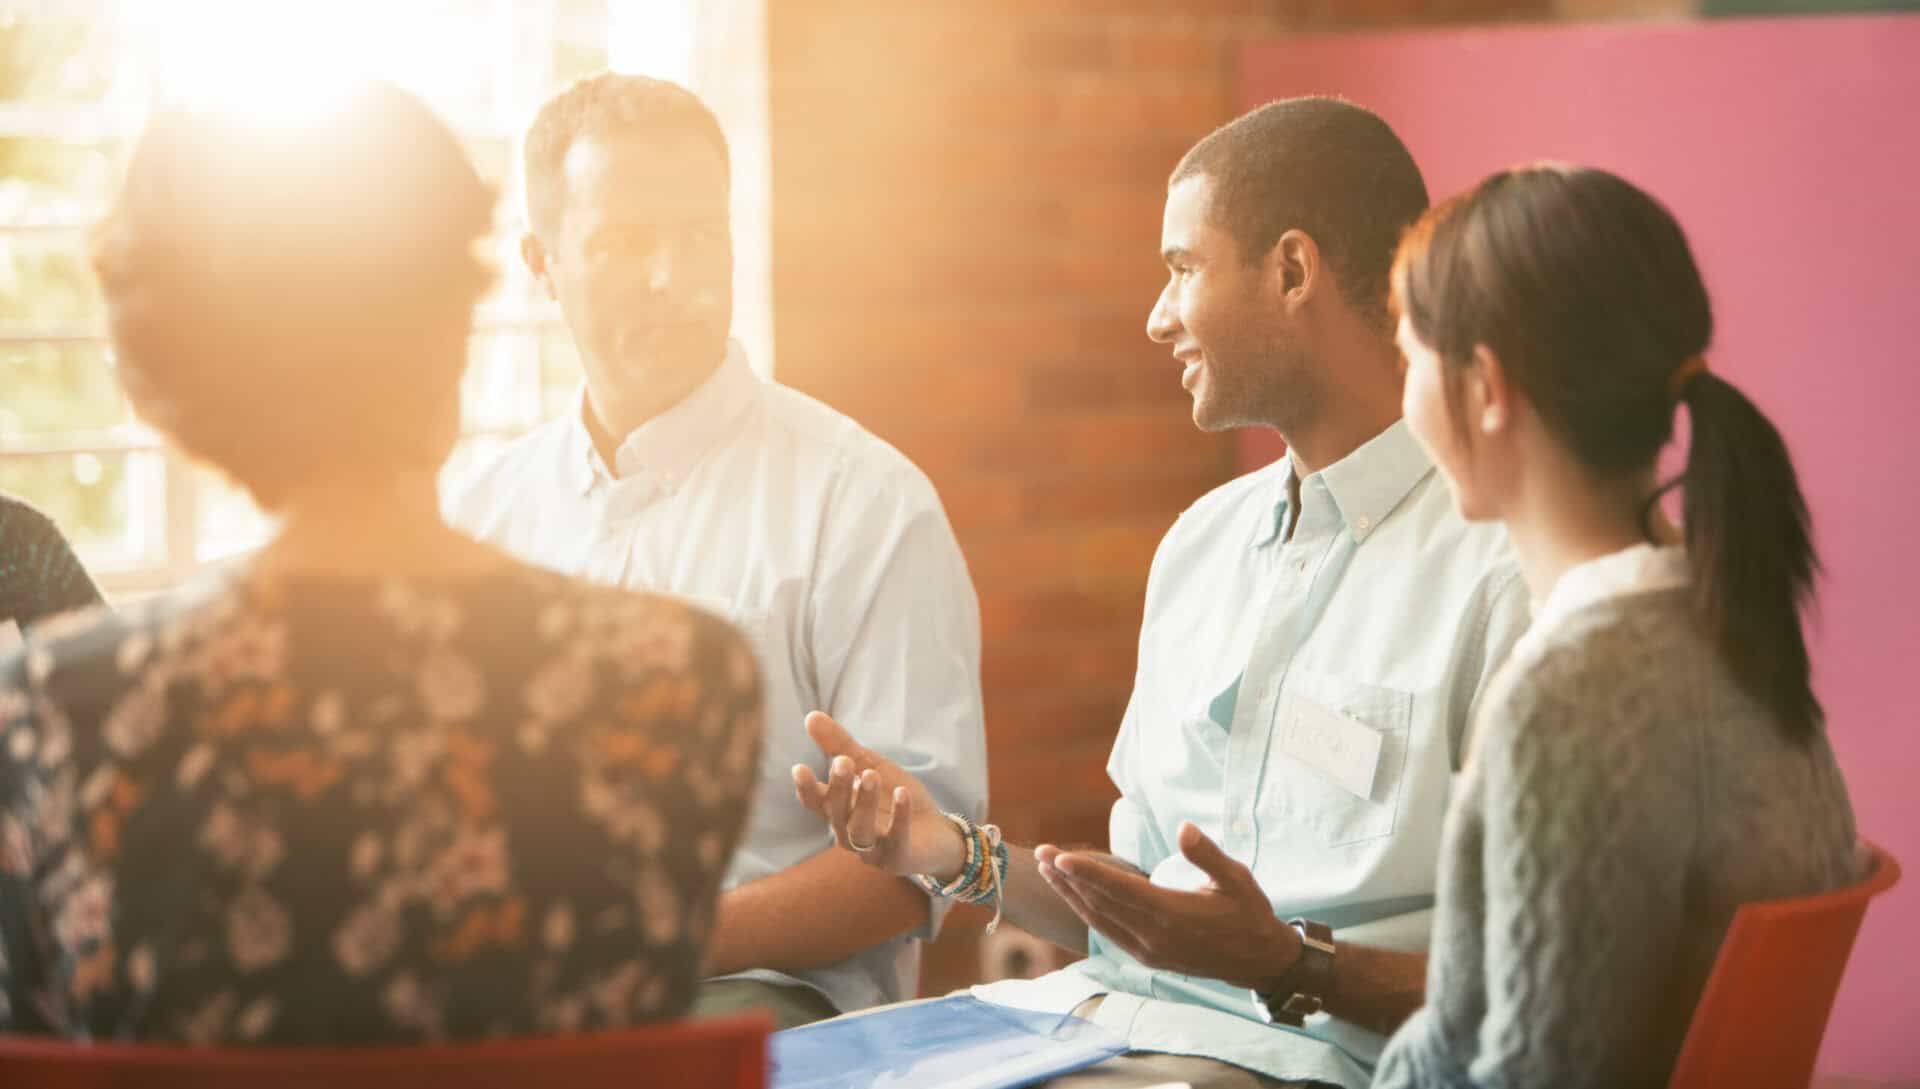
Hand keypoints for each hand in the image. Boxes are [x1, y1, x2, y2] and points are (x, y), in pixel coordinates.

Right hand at [791, 711, 964, 878]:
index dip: (806, 788)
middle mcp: (849, 833)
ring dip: (864, 803)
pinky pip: (897, 839)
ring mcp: (873, 850)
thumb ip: (840, 745)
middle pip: (837, 814)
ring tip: (870, 775)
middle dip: (838, 788)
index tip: (799, 768)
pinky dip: (899, 816)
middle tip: (842, 762)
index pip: (816, 802)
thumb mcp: (869, 765)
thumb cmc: (893, 798)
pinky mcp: (898, 858)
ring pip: (860, 831)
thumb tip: (810, 715)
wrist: (934, 832)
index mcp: (839, 811)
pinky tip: (902, 793)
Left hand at [1038, 820, 1299, 991]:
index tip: (1058, 857)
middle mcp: (1154, 935)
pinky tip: (1074, 897)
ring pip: (1099, 920)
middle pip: (1100, 903)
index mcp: (1173, 913)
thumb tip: (1184, 829)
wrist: (1258, 961)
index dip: (1086, 873)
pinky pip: (1108, 932)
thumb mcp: (1237, 879)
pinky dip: (1087, 912)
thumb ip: (1207, 854)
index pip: (1119, 889)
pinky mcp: (1147, 957)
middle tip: (1040, 853)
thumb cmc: (1248, 913)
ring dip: (1071, 895)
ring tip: (1047, 871)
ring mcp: (1148, 950)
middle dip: (1067, 878)